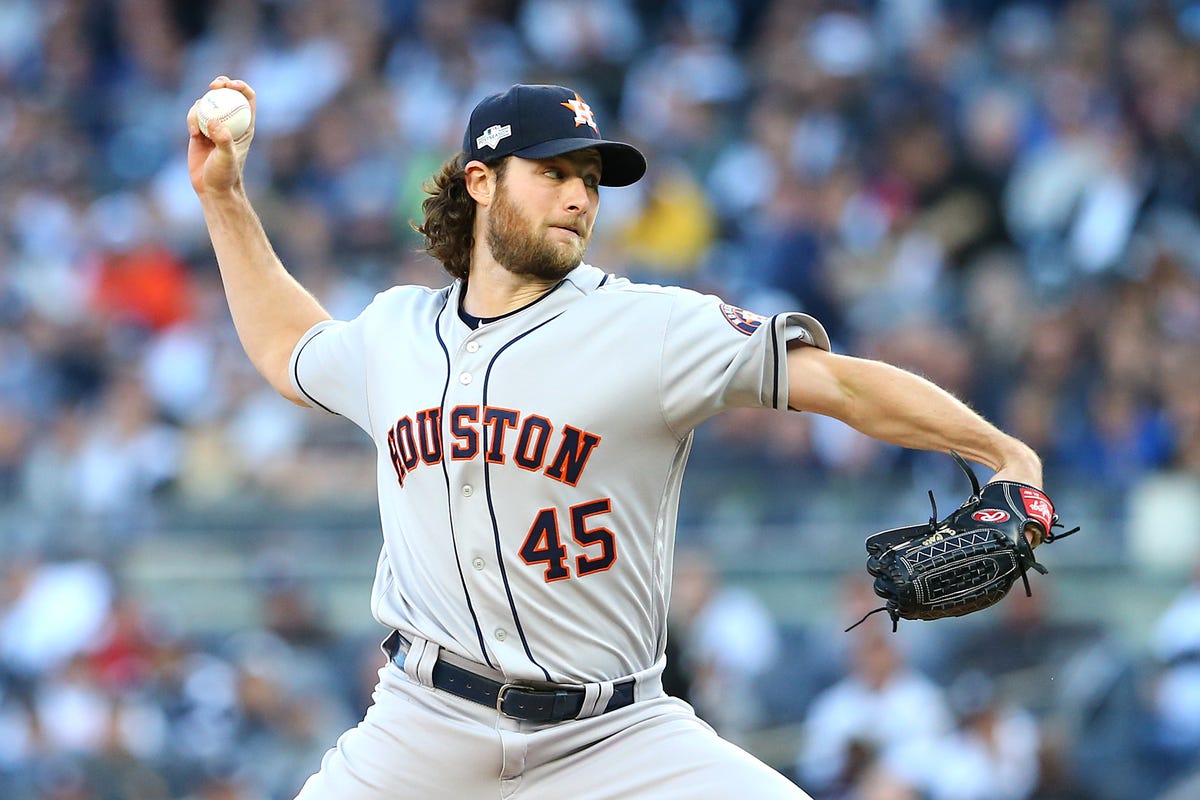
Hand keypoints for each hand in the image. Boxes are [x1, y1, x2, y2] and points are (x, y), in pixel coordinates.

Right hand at [187, 76, 255, 196]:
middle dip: (221, 84)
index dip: (240, 86)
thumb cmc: (226, 175)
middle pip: (227, 94)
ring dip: (201, 107)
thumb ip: (223, 140)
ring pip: (208, 103)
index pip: (247, 98)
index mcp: (245, 125)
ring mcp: (214, 125)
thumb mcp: (227, 158)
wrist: (212, 189)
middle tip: (213, 87)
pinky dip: (191, 119)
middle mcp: (231, 122)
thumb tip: (213, 122)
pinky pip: (194, 115)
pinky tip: (193, 134)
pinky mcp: (199, 131)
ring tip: (197, 129)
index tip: (229, 85)